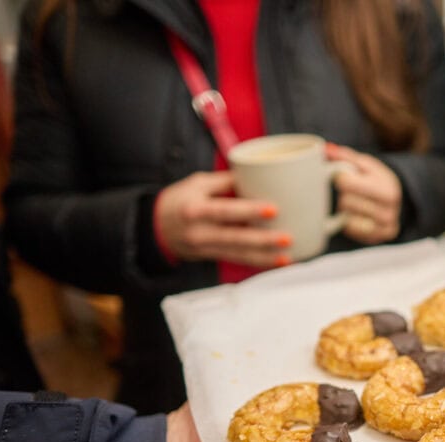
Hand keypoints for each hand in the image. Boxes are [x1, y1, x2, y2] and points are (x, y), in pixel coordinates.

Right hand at [155, 171, 293, 268]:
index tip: (273, 209)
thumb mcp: (197, 183)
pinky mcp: (212, 257)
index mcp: (195, 208)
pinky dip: (259, 262)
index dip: (249, 211)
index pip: (225, 210)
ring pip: (238, 254)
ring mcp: (205, 247)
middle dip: (262, 240)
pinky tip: (277, 262)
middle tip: (287, 238)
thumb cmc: (180, 199)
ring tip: (287, 257)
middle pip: (234, 237)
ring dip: (265, 256)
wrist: (156, 227)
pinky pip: (238, 260)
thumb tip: (259, 175)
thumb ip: (227, 181)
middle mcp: (199, 231)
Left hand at [326, 143, 401, 244]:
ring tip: (355, 202)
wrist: (392, 200)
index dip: (339, 177)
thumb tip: (325, 149)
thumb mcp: (364, 164)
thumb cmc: (374, 179)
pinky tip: (356, 214)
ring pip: (346, 215)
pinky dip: (348, 221)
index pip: (346, 183)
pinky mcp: (377, 238)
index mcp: (387, 189)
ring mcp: (383, 226)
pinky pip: (349, 229)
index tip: (341, 175)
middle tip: (351, 190)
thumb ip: (344, 156)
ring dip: (345, 208)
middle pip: (345, 201)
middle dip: (344, 194)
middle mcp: (389, 210)